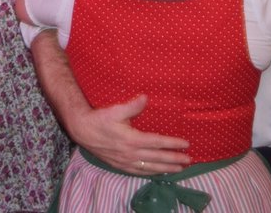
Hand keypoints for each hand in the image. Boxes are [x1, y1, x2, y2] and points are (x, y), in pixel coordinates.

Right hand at [67, 93, 190, 174]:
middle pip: (157, 158)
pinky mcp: (120, 165)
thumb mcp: (115, 109)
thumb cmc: (100, 118)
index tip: (186, 144)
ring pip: (150, 167)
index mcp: (132, 139)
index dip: (173, 144)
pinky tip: (157, 173)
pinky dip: (151, 173)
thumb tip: (146, 97)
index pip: (158, 142)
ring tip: (179, 169)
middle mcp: (131, 153)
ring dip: (165, 168)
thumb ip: (132, 105)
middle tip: (189, 161)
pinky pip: (139, 172)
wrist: (82, 130)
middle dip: (174, 160)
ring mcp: (125, 161)